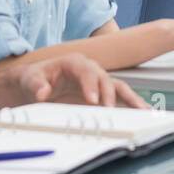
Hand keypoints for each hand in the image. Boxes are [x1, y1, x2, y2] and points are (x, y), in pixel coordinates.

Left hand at [15, 53, 149, 108]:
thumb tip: (42, 93)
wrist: (35, 85)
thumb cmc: (33, 80)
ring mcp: (97, 81)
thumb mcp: (29, 80)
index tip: (92, 100)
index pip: (86, 70)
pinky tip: (143, 111)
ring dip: (129, 98)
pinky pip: (120, 96)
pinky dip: (132, 103)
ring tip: (141, 110)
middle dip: (108, 94)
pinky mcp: (101, 94)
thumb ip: (36, 85)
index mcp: (73, 62)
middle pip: (104, 78)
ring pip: (117, 87)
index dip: (91, 84)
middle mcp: (89, 69)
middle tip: (108, 109)